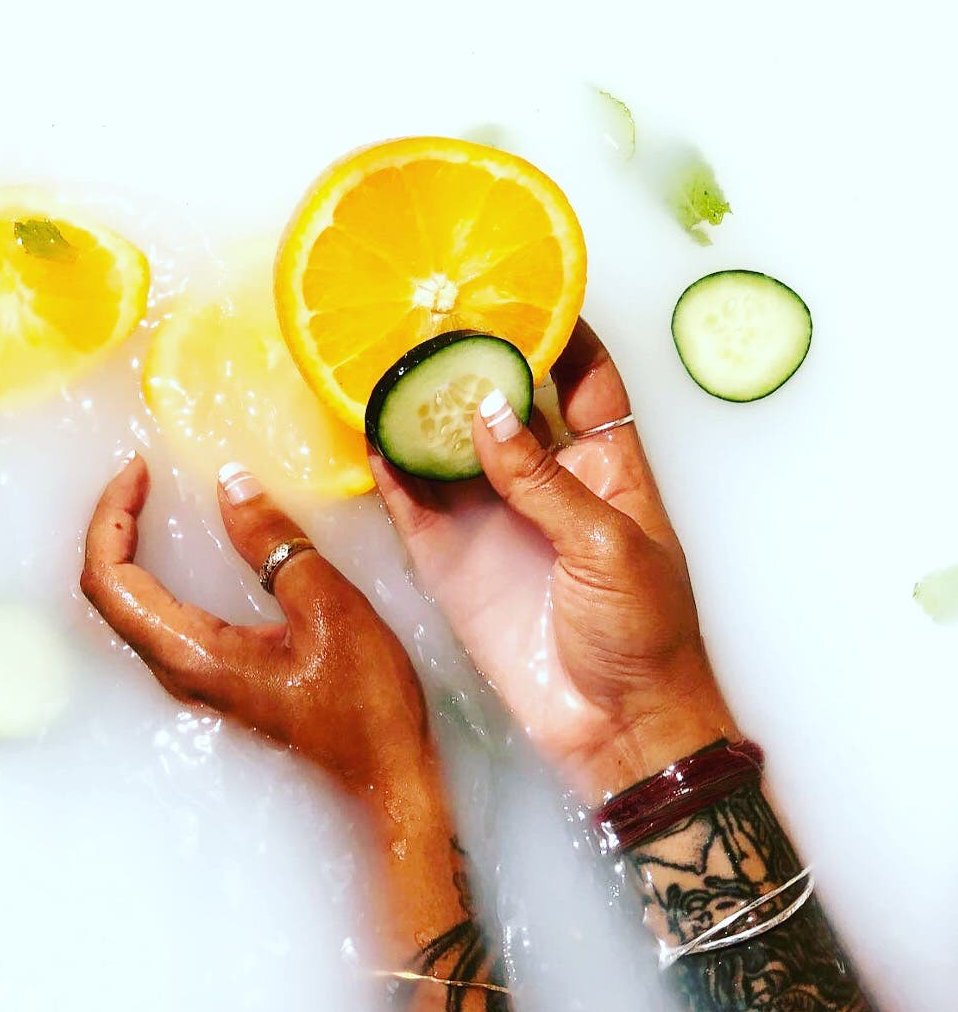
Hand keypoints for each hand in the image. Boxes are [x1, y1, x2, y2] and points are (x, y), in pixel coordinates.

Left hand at [81, 456, 433, 802]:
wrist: (384, 773)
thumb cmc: (363, 704)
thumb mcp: (329, 607)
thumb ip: (274, 544)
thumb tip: (230, 483)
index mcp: (193, 654)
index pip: (111, 580)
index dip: (111, 517)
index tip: (138, 470)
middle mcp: (178, 671)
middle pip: (109, 593)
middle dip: (113, 525)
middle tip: (142, 477)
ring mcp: (193, 679)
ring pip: (131, 608)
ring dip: (130, 549)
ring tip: (151, 501)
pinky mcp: (213, 677)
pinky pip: (160, 619)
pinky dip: (155, 573)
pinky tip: (182, 548)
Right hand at [373, 320, 735, 801]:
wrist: (616, 727)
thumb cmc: (642, 634)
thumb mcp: (607, 542)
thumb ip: (542, 477)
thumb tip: (486, 409)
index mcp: (606, 467)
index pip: (584, 379)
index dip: (560, 331)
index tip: (526, 283)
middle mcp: (545, 484)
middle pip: (505, 401)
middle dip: (475, 355)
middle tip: (435, 306)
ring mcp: (494, 521)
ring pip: (449, 447)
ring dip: (423, 405)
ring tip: (388, 354)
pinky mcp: (453, 563)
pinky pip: (413, 505)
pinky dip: (391, 469)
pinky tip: (368, 430)